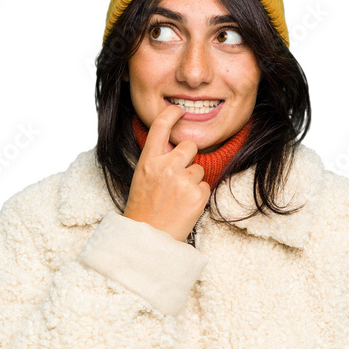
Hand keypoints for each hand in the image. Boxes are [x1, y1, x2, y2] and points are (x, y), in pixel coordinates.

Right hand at [123, 104, 209, 241]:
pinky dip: (198, 195)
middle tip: (177, 176)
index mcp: (148, 161)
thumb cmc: (144, 208)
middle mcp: (166, 166)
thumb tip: (175, 144)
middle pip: (189, 146)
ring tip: (177, 197)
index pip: (160, 126)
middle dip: (188, 157)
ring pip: (199, 168)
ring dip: (192, 180)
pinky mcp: (197, 195)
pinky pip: (205, 185)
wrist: (148, 238)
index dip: (171, 114)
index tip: (178, 110)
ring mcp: (183, 180)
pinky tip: (184, 206)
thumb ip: (157, 159)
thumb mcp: (142, 178)